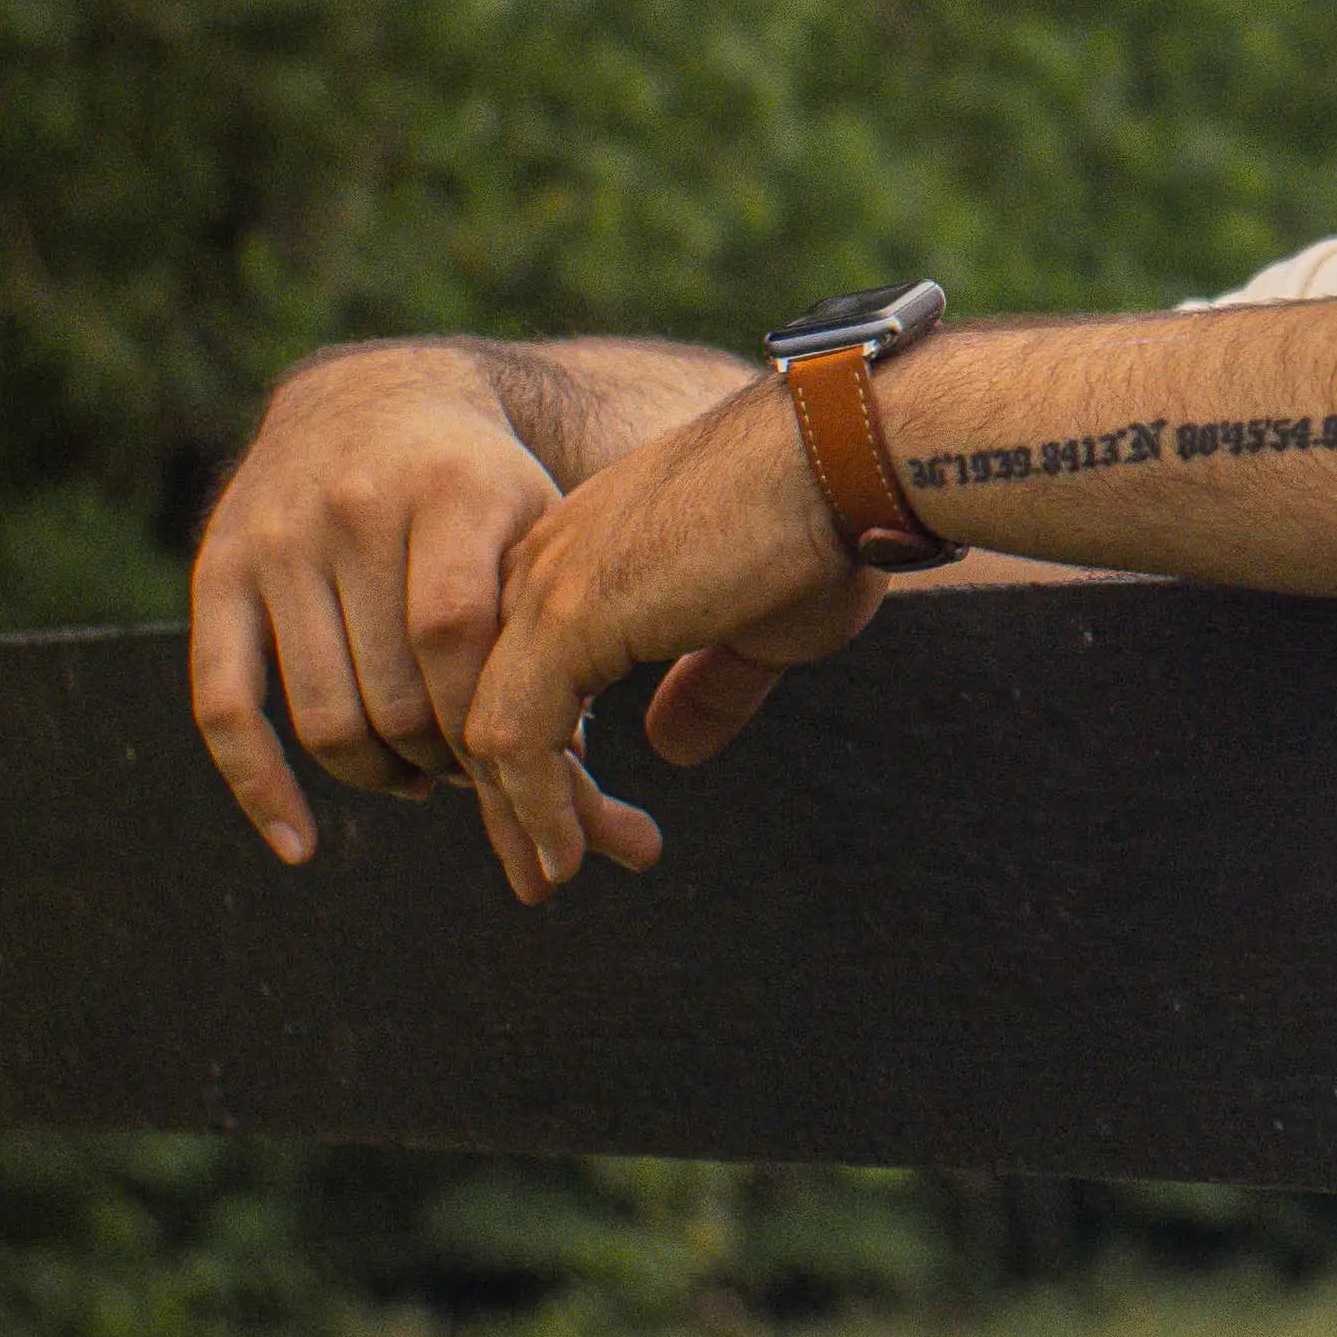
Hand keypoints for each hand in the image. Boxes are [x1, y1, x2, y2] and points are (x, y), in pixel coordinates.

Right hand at [191, 345, 658, 898]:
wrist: (377, 398)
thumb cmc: (491, 495)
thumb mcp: (547, 532)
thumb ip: (572, 640)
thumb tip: (608, 819)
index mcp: (454, 485)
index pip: (460, 640)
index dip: (493, 723)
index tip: (534, 761)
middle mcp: (355, 506)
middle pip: (398, 695)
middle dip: (453, 759)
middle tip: (484, 771)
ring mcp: (278, 539)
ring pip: (327, 717)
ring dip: (384, 774)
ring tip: (425, 775)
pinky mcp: (218, 572)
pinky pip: (225, 707)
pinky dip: (261, 787)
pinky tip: (303, 845)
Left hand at [461, 375, 879, 893]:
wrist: (849, 458)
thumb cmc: (826, 528)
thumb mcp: (760, 628)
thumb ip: (705, 686)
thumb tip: (670, 749)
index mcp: (577, 553)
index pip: (518, 671)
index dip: (545, 756)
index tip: (586, 823)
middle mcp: (541, 561)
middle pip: (487, 698)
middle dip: (514, 797)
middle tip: (552, 872)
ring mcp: (546, 585)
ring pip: (488, 727)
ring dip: (520, 815)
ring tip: (555, 877)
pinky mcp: (569, 617)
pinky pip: (515, 737)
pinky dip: (532, 805)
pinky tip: (560, 854)